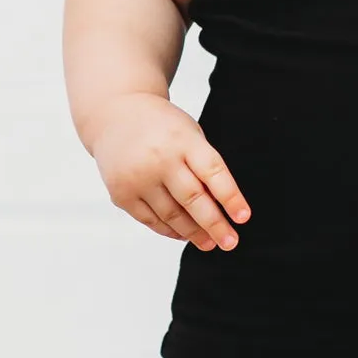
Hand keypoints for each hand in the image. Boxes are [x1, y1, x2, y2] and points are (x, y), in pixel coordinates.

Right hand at [89, 91, 250, 251]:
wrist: (115, 115)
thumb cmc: (161, 127)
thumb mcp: (188, 134)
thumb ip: (203, 166)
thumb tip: (220, 210)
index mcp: (183, 140)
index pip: (212, 172)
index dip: (230, 197)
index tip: (243, 217)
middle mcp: (159, 158)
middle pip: (193, 199)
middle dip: (215, 225)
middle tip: (230, 242)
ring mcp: (138, 177)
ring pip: (172, 215)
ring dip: (193, 232)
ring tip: (209, 243)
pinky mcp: (121, 193)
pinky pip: (151, 219)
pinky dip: (169, 230)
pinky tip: (182, 234)